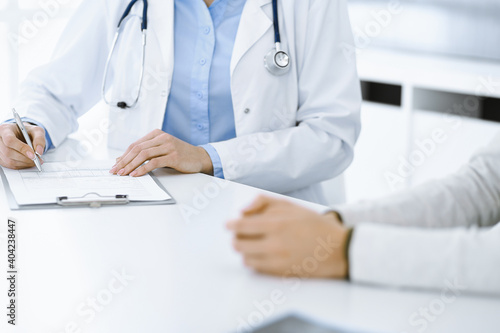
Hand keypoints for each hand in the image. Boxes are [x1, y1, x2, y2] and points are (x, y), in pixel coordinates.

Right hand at [0, 122, 44, 169]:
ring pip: (9, 160)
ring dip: (24, 163)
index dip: (21, 148)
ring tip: (34, 161)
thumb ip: (39, 139)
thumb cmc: (27, 132)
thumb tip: (39, 152)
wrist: (22, 135)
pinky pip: (9, 165)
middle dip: (25, 158)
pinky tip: (28, 162)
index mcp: (5, 130)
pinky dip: (21, 166)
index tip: (33, 155)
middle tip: (37, 160)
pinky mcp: (1, 158)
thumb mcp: (36, 131)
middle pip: (8, 152)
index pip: (10, 140)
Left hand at [110, 129, 213, 176]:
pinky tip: (136, 174)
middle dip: (124, 161)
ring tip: (123, 173)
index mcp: (157, 134)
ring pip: (144, 155)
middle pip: (137, 149)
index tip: (116, 165)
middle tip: (116, 170)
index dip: (124, 155)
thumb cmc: (180, 155)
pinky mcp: (173, 156)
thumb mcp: (162, 150)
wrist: (199, 157)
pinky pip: (154, 162)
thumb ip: (146, 152)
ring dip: (131, 165)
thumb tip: (124, 160)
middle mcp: (162, 137)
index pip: (135, 144)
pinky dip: (143, 169)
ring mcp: (168, 146)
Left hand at [227, 196, 349, 278]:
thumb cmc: (313, 225)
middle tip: (242, 234)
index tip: (228, 225)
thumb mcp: (290, 205)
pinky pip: (255, 268)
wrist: (336, 249)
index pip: (241, 226)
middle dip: (238, 238)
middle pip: (239, 244)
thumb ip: (263, 202)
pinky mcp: (280, 274)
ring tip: (255, 243)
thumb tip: (242, 211)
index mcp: (276, 224)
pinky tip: (264, 253)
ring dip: (246, 250)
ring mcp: (276, 261)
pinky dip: (254, 260)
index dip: (231, 225)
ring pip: (245, 257)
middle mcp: (274, 244)